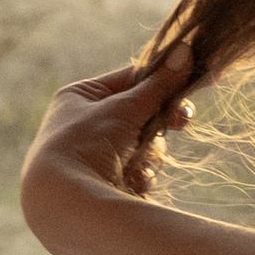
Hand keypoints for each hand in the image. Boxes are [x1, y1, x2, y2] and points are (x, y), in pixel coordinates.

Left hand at [19, 54, 190, 254]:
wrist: (64, 203)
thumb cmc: (86, 143)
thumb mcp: (125, 107)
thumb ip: (158, 84)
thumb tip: (185, 51)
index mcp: (77, 98)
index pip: (129, 80)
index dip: (160, 83)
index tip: (190, 83)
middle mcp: (80, 126)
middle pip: (138, 116)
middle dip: (156, 125)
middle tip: (180, 123)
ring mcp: (90, 157)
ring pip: (141, 147)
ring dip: (146, 154)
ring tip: (136, 165)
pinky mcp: (102, 185)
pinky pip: (135, 172)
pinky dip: (138, 176)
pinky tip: (132, 184)